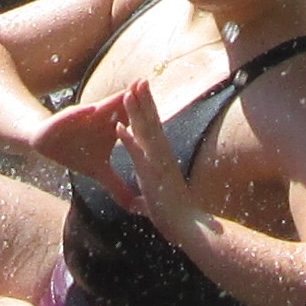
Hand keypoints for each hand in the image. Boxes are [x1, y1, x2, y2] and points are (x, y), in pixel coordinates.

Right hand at [33, 80, 145, 199]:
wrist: (45, 142)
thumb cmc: (75, 152)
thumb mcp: (99, 172)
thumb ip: (117, 186)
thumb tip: (135, 206)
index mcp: (111, 129)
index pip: (131, 120)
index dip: (145, 115)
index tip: (163, 110)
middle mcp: (99, 119)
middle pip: (119, 107)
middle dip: (132, 97)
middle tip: (145, 83)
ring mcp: (82, 117)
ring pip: (100, 108)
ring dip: (111, 100)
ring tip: (125, 92)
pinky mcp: (64, 118)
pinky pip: (74, 115)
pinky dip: (82, 113)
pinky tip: (90, 110)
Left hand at [114, 83, 204, 242]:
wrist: (189, 224)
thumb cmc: (175, 215)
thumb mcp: (154, 204)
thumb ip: (144, 200)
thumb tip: (138, 205)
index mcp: (163, 158)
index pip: (155, 128)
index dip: (148, 110)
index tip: (143, 94)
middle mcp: (162, 155)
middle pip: (151, 122)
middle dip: (143, 101)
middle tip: (138, 80)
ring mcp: (157, 163)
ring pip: (144, 131)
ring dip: (135, 112)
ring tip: (128, 92)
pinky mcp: (151, 174)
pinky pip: (136, 153)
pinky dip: (127, 140)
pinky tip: (117, 127)